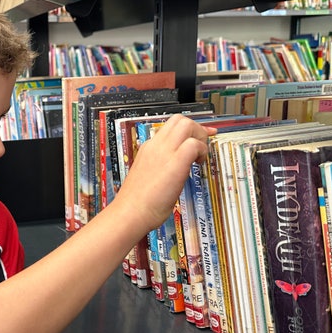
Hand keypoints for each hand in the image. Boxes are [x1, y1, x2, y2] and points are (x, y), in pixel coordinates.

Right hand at [114, 114, 215, 232]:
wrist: (130, 212)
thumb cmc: (138, 202)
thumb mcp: (148, 176)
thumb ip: (160, 167)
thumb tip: (173, 170)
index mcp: (149, 148)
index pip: (170, 127)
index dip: (189, 130)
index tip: (200, 137)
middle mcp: (156, 146)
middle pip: (180, 120)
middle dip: (197, 129)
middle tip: (201, 147)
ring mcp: (164, 152)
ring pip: (187, 125)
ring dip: (200, 137)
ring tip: (199, 156)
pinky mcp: (175, 163)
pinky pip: (193, 144)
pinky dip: (201, 151)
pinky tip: (198, 165)